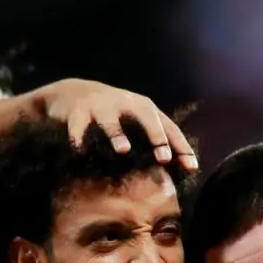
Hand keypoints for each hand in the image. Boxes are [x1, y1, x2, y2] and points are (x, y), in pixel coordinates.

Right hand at [34, 79, 198, 171]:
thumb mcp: (136, 121)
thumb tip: (185, 168)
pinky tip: (79, 150)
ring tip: (123, 150)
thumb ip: (157, 139)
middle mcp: (125, 103)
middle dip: (155, 135)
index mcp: (144, 108)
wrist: (71, 93)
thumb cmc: (112, 113)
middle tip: (164, 156)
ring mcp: (100, 105)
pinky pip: (78, 125)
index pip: (168, 127)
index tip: (191, 167)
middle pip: (145, 116)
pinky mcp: (77, 110)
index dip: (181, 146)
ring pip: (110, 120)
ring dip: (117, 133)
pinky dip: (78, 137)